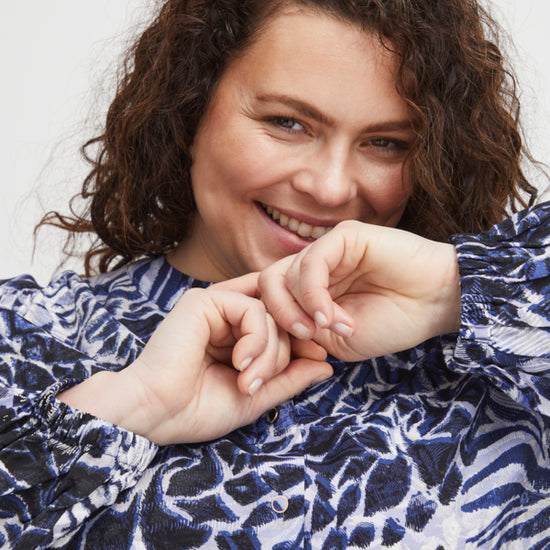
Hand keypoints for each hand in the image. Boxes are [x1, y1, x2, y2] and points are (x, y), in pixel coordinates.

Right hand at [58, 277, 331, 444]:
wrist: (155, 415)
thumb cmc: (197, 409)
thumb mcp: (256, 395)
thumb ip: (290, 378)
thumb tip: (327, 366)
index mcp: (235, 332)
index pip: (282, 320)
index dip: (302, 336)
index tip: (318, 357)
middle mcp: (226, 314)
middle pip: (282, 316)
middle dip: (283, 352)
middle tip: (260, 383)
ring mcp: (215, 304)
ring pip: (271, 312)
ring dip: (268, 352)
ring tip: (247, 380)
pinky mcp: (204, 300)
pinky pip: (253, 310)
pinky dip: (256, 340)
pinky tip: (239, 363)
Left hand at [259, 220, 460, 360]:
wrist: (436, 302)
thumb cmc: (392, 322)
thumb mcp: (338, 340)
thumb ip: (305, 332)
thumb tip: (272, 331)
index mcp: (308, 290)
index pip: (268, 301)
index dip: (268, 329)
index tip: (284, 358)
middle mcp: (312, 268)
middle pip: (267, 286)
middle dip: (276, 317)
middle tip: (304, 337)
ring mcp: (326, 249)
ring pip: (284, 274)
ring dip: (303, 309)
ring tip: (333, 328)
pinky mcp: (343, 236)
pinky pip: (311, 262)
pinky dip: (313, 294)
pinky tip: (331, 316)